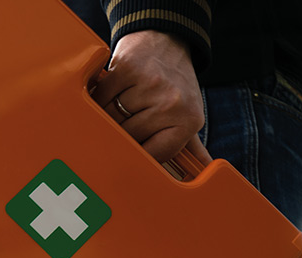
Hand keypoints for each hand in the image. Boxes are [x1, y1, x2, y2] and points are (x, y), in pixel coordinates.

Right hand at [93, 30, 211, 165]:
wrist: (165, 40)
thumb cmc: (174, 86)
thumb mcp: (188, 115)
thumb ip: (191, 149)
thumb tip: (202, 173)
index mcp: (189, 120)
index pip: (153, 155)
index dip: (137, 157)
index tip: (130, 154)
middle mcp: (172, 102)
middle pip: (129, 137)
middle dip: (121, 134)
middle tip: (126, 122)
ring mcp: (150, 84)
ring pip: (111, 118)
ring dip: (108, 116)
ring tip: (120, 105)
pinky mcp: (127, 68)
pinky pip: (102, 97)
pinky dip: (100, 98)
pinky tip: (111, 93)